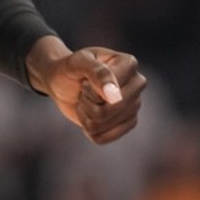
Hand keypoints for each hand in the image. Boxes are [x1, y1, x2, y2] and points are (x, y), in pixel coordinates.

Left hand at [25, 36, 145, 144]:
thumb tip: (115, 97)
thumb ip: (97, 72)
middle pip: (112, 109)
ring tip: (85, 101)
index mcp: (129, 64)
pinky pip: (103, 138)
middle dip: (88, 103)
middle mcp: (137, 83)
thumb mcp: (78, 62)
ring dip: (86, 115)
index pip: (112, 91)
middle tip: (83, 90)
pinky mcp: (128, 123)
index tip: (84, 80)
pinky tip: (88, 115)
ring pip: (104, 124)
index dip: (90, 90)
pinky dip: (88, 129)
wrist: (63, 82)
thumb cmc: (70, 68)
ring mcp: (135, 104)